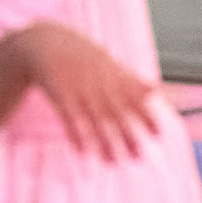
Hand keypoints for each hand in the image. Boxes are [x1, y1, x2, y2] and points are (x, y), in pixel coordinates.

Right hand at [13, 22, 160, 161]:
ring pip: (93, 117)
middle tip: (137, 155)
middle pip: (114, 110)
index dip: (145, 114)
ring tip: (112, 161)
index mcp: (110, 72)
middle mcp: (96, 80)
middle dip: (127, 133)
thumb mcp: (106, 61)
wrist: (44, 41)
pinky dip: (75, 134)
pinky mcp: (59, 92)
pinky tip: (82, 151)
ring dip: (103, 141)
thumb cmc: (81, 56)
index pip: (133, 94)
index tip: (157, 133)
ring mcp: (77, 86)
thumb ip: (130, 78)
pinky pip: (69, 116)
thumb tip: (156, 91)